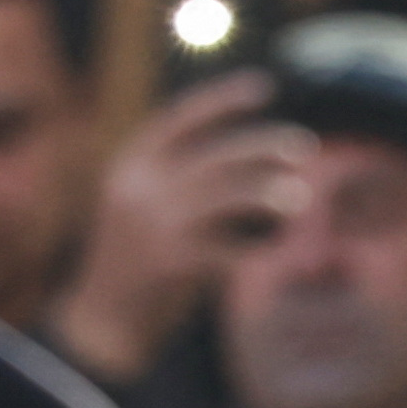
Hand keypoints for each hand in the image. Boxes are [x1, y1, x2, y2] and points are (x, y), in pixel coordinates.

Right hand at [51, 72, 303, 376]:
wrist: (102, 321)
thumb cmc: (132, 260)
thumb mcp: (138, 204)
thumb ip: (174, 175)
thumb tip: (238, 150)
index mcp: (131, 164)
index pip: (183, 117)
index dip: (224, 98)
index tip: (265, 87)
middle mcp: (140, 187)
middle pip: (216, 154)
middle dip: (263, 147)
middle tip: (304, 146)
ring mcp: (154, 224)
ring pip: (227, 195)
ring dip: (268, 193)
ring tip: (300, 196)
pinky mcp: (170, 263)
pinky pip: (227, 248)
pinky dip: (254, 248)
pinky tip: (273, 248)